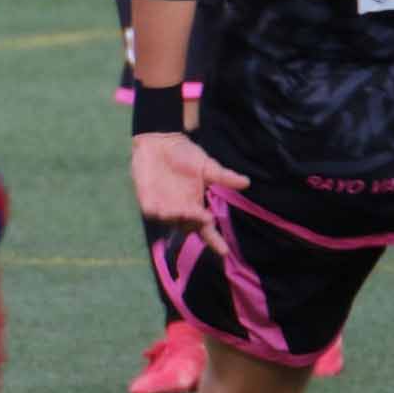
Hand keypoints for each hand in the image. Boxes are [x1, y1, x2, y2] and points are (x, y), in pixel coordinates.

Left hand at [132, 131, 251, 258]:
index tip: (224, 251)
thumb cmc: (185, 156)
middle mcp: (181, 212)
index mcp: (197, 208)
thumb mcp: (207, 166)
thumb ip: (224, 176)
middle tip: (204, 216)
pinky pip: (151, 211)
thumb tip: (246, 182)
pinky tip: (163, 208)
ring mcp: (164, 208)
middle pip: (189, 228)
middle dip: (196, 224)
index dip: (215, 241)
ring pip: (171, 221)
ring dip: (177, 217)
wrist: (160, 141)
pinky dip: (157, 212)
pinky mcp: (147, 201)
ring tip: (186, 210)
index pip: (207, 229)